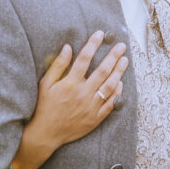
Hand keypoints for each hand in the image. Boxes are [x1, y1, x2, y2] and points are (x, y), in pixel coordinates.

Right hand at [29, 30, 127, 150]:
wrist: (45, 134)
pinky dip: (117, 93)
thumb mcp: (45, 84)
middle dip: (113, 56)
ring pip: (110, 86)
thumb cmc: (44, 107)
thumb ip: (58, 65)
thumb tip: (68, 47)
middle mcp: (83, 94)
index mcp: (70, 83)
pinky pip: (110, 104)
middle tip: (121, 46)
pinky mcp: (95, 118)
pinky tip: (120, 84)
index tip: (100, 34)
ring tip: (125, 61)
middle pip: (102, 71)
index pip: (84, 58)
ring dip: (119, 72)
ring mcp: (91, 107)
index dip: (93, 44)